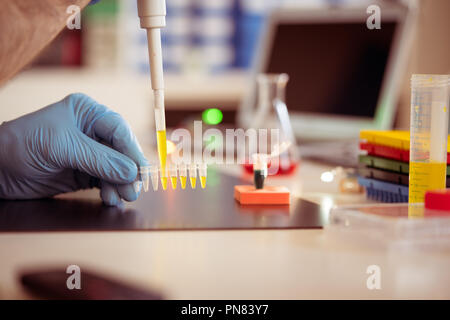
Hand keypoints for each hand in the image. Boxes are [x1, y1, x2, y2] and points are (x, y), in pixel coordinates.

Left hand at [0, 93, 148, 205]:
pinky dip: (111, 191)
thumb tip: (132, 172)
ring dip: (121, 184)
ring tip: (120, 198)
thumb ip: (99, 159)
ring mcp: (90, 153)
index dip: (132, 150)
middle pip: (122, 151)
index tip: (141, 171)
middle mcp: (92, 131)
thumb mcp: (63, 147)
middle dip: (128, 171)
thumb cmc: (23, 145)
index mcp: (88, 113)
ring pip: (117, 169)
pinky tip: (111, 199)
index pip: (119, 129)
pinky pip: (106, 181)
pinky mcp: (84, 173)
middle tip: (133, 190)